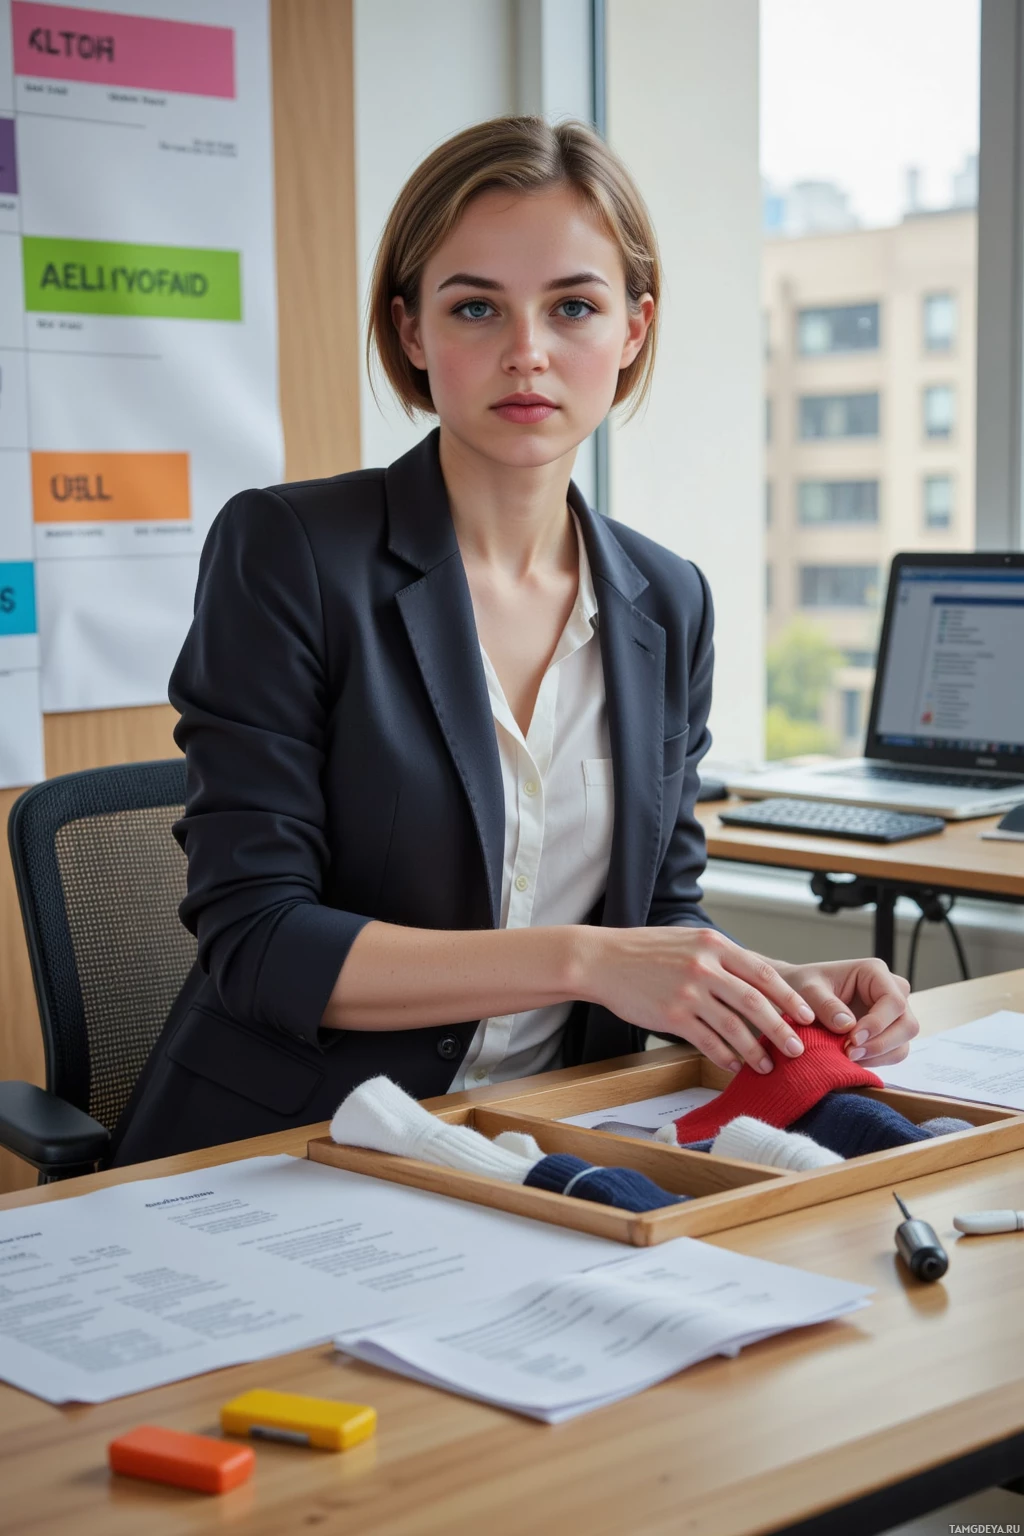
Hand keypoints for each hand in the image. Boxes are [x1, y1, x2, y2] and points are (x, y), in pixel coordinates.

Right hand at [587, 927, 817, 1074]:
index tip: (807, 1015)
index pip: (762, 973)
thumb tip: (753, 979)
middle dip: (782, 1028)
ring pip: (734, 1026)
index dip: (789, 997)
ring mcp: (688, 992)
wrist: (601, 960)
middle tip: (799, 1048)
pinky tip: (735, 1066)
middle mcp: (704, 966)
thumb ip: (719, 956)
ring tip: (769, 1065)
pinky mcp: (672, 1016)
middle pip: (756, 1002)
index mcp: (713, 944)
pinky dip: (725, 1057)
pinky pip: (707, 1042)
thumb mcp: (687, 940)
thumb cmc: (645, 951)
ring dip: (756, 1050)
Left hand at [773, 957, 918, 1067]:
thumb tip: (848, 1026)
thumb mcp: (807, 990)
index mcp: (875, 972)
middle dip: (880, 1044)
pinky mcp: (887, 1032)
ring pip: (903, 1042)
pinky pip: (894, 1052)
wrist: (795, 997)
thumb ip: (825, 1004)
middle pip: (907, 1024)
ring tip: (848, 1058)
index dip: (877, 1024)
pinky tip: (853, 1060)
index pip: (893, 1002)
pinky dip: (876, 1061)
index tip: (852, 1039)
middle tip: (849, 1053)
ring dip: (879, 1056)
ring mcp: (892, 1014)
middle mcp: (891, 991)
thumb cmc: (802, 986)